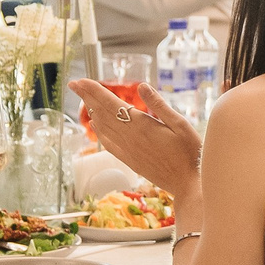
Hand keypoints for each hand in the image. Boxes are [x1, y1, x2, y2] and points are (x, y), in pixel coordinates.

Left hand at [71, 78, 202, 210]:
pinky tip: (95, 125)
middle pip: (102, 113)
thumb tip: (141, 86)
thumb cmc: (190, 153)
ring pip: (102, 127)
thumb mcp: (180, 124)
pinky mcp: (129, 160)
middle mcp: (129, 137)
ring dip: (91, 111)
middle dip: (87, 97)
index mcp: (141, 125)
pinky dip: (99, 131)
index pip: (110, 103)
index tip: (79, 81)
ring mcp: (127, 149)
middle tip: (74, 84)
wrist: (188, 183)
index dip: (93, 91)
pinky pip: (108, 143)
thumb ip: (159, 105)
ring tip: (84, 99)